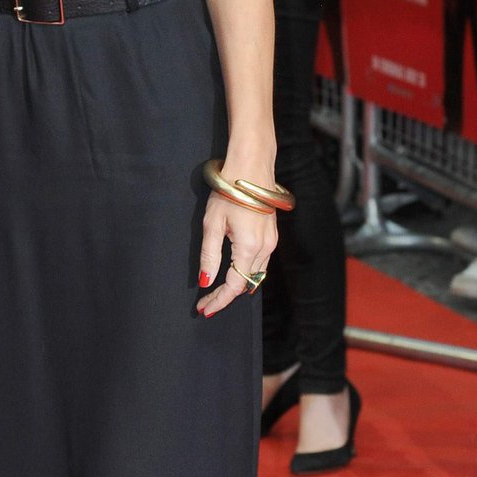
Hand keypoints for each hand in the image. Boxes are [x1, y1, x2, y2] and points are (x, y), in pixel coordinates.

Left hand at [196, 192, 277, 315]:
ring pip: (255, 274)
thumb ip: (209, 256)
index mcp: (250, 247)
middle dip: (225, 296)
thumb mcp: (212, 224)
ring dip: (237, 285)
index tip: (204, 309)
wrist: (252, 167)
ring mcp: (272, 241)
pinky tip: (232, 273)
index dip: (219, 300)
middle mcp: (265, 248)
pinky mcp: (272, 235)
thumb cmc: (229, 191)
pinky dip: (246, 272)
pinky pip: (260, 263)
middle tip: (205, 304)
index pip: (234, 285)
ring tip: (215, 293)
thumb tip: (205, 281)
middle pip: (246, 283)